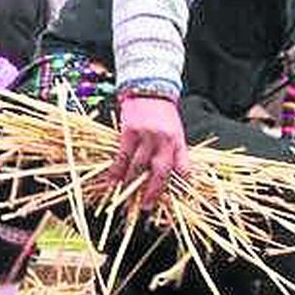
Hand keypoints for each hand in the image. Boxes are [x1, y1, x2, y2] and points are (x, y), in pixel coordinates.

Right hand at [108, 95, 189, 209]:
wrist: (149, 88)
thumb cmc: (163, 113)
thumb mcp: (176, 131)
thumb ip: (176, 152)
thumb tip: (178, 176)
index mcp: (178, 140)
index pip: (181, 167)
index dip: (178, 185)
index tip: (172, 200)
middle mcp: (164, 140)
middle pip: (159, 171)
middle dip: (153, 191)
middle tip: (147, 206)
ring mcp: (146, 136)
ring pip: (138, 166)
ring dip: (132, 184)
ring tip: (127, 196)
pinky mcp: (129, 131)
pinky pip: (122, 156)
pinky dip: (117, 170)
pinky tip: (112, 181)